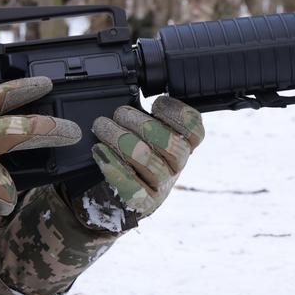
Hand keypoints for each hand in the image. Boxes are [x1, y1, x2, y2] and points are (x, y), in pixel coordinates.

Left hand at [72, 97, 203, 233]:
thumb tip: (129, 91)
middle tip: (118, 114)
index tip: (154, 102)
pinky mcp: (144, 203)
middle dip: (139, 122)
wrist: (108, 191)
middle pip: (169, 141)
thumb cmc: (126, 152)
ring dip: (120, 137)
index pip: (195, 129)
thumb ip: (143, 115)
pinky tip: (99, 151)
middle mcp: (177, 165)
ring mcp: (161, 185)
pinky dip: (112, 165)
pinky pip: (132, 186)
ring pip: (147, 158)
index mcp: (183, 144)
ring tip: (101, 126)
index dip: (176, 112)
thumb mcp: (140, 130)